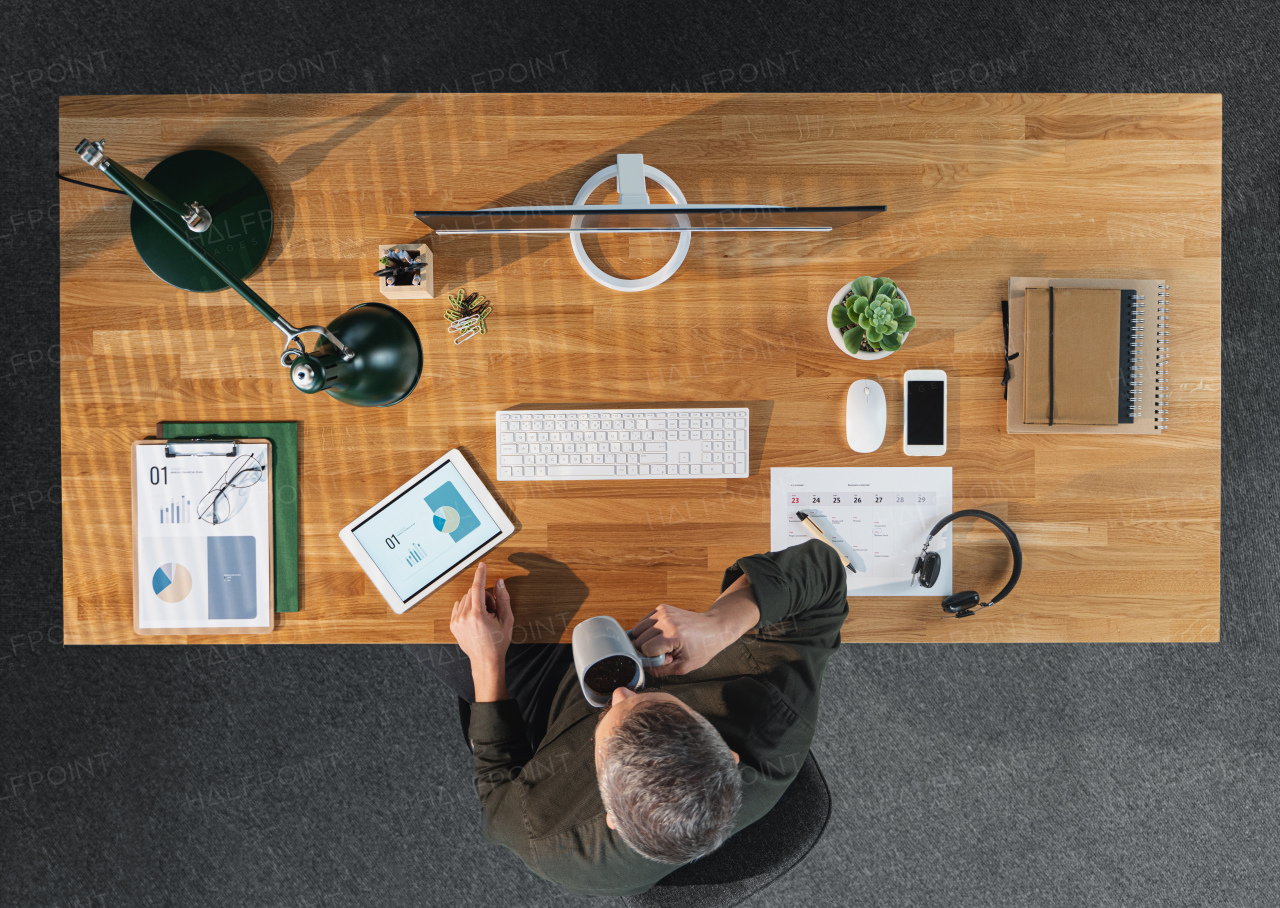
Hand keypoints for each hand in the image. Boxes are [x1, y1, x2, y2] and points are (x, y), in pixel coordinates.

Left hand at [450, 563, 512, 675]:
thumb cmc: (497, 642)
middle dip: (484, 597)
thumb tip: (499, 582)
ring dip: (476, 603)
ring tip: (485, 618)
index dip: (480, 575)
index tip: (482, 565)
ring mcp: (456, 621)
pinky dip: (468, 608)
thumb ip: (503, 598)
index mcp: (477, 615)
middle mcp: (464, 617)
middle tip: (493, 612)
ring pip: (466, 599)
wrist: (485, 660)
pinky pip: (459, 606)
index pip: (477, 588)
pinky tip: (476, 619)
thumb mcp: (506, 619)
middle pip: (473, 593)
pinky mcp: (452, 624)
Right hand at [629, 604, 743, 676]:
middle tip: (666, 651)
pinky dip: (647, 631)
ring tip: (662, 643)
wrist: (715, 628)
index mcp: (673, 635)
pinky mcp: (662, 607)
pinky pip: (643, 622)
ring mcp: (663, 611)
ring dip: (645, 640)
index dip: (653, 658)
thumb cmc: (702, 648)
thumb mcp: (684, 666)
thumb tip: (642, 667)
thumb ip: (660, 670)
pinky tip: (661, 635)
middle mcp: (666, 620)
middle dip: (647, 649)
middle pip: (638, 639)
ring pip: (637, 630)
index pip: (645, 650)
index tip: (667, 658)